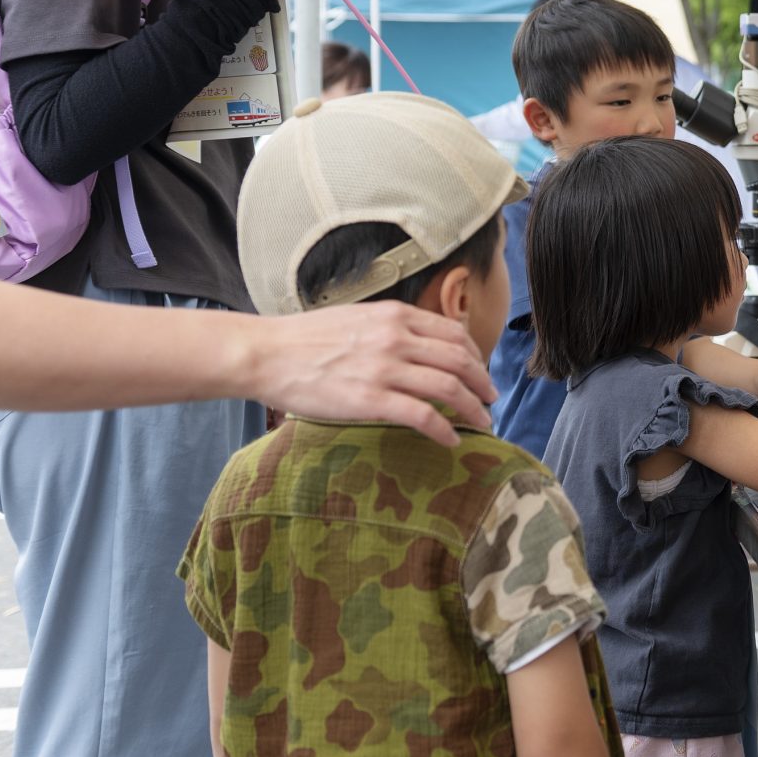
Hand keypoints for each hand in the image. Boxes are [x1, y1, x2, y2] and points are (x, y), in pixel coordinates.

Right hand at [244, 303, 494, 444]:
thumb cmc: (305, 340)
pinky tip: (452, 440)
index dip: (475, 356)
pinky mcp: (371, 400)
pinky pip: (423, 416)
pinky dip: (445, 430)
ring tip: (482, 423)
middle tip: (491, 400)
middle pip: (461, 361)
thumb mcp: (358, 318)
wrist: (266, 353)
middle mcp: (397, 338)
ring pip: (450, 388)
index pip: (455, 333)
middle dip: (483, 383)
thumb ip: (392, 328)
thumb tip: (419, 346)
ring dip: (474, 409)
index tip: (480, 371)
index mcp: (396, 316)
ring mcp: (385, 369)